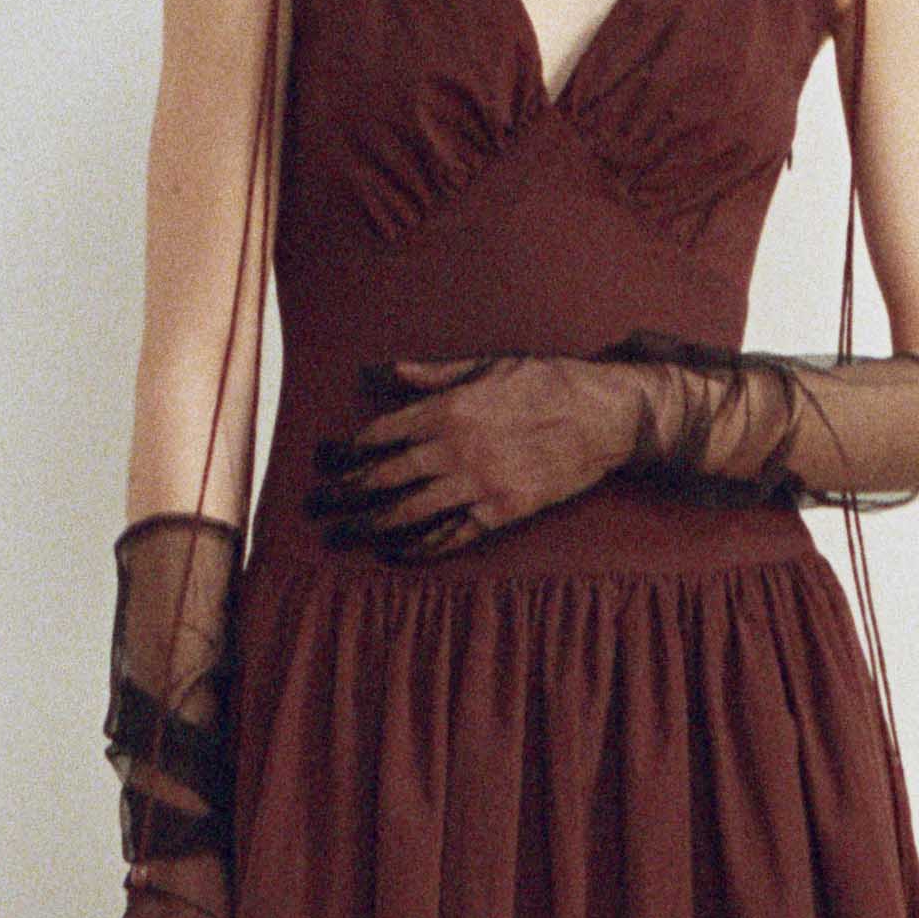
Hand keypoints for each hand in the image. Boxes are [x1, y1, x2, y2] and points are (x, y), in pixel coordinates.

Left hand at [303, 353, 653, 555]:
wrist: (604, 416)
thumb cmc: (547, 382)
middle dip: (343, 493)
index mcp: (448, 409)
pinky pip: (450, 536)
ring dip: (367, 525)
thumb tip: (384, 371)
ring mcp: (477, 485)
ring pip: (408, 512)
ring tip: (338, 535)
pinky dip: (418, 548)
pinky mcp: (501, 513)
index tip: (326, 461)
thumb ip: (433, 374)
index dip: (348, 451)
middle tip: (314, 505)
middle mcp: (455, 449)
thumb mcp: (489, 364)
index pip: (381, 434)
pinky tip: (393, 553)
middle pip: (383, 478)